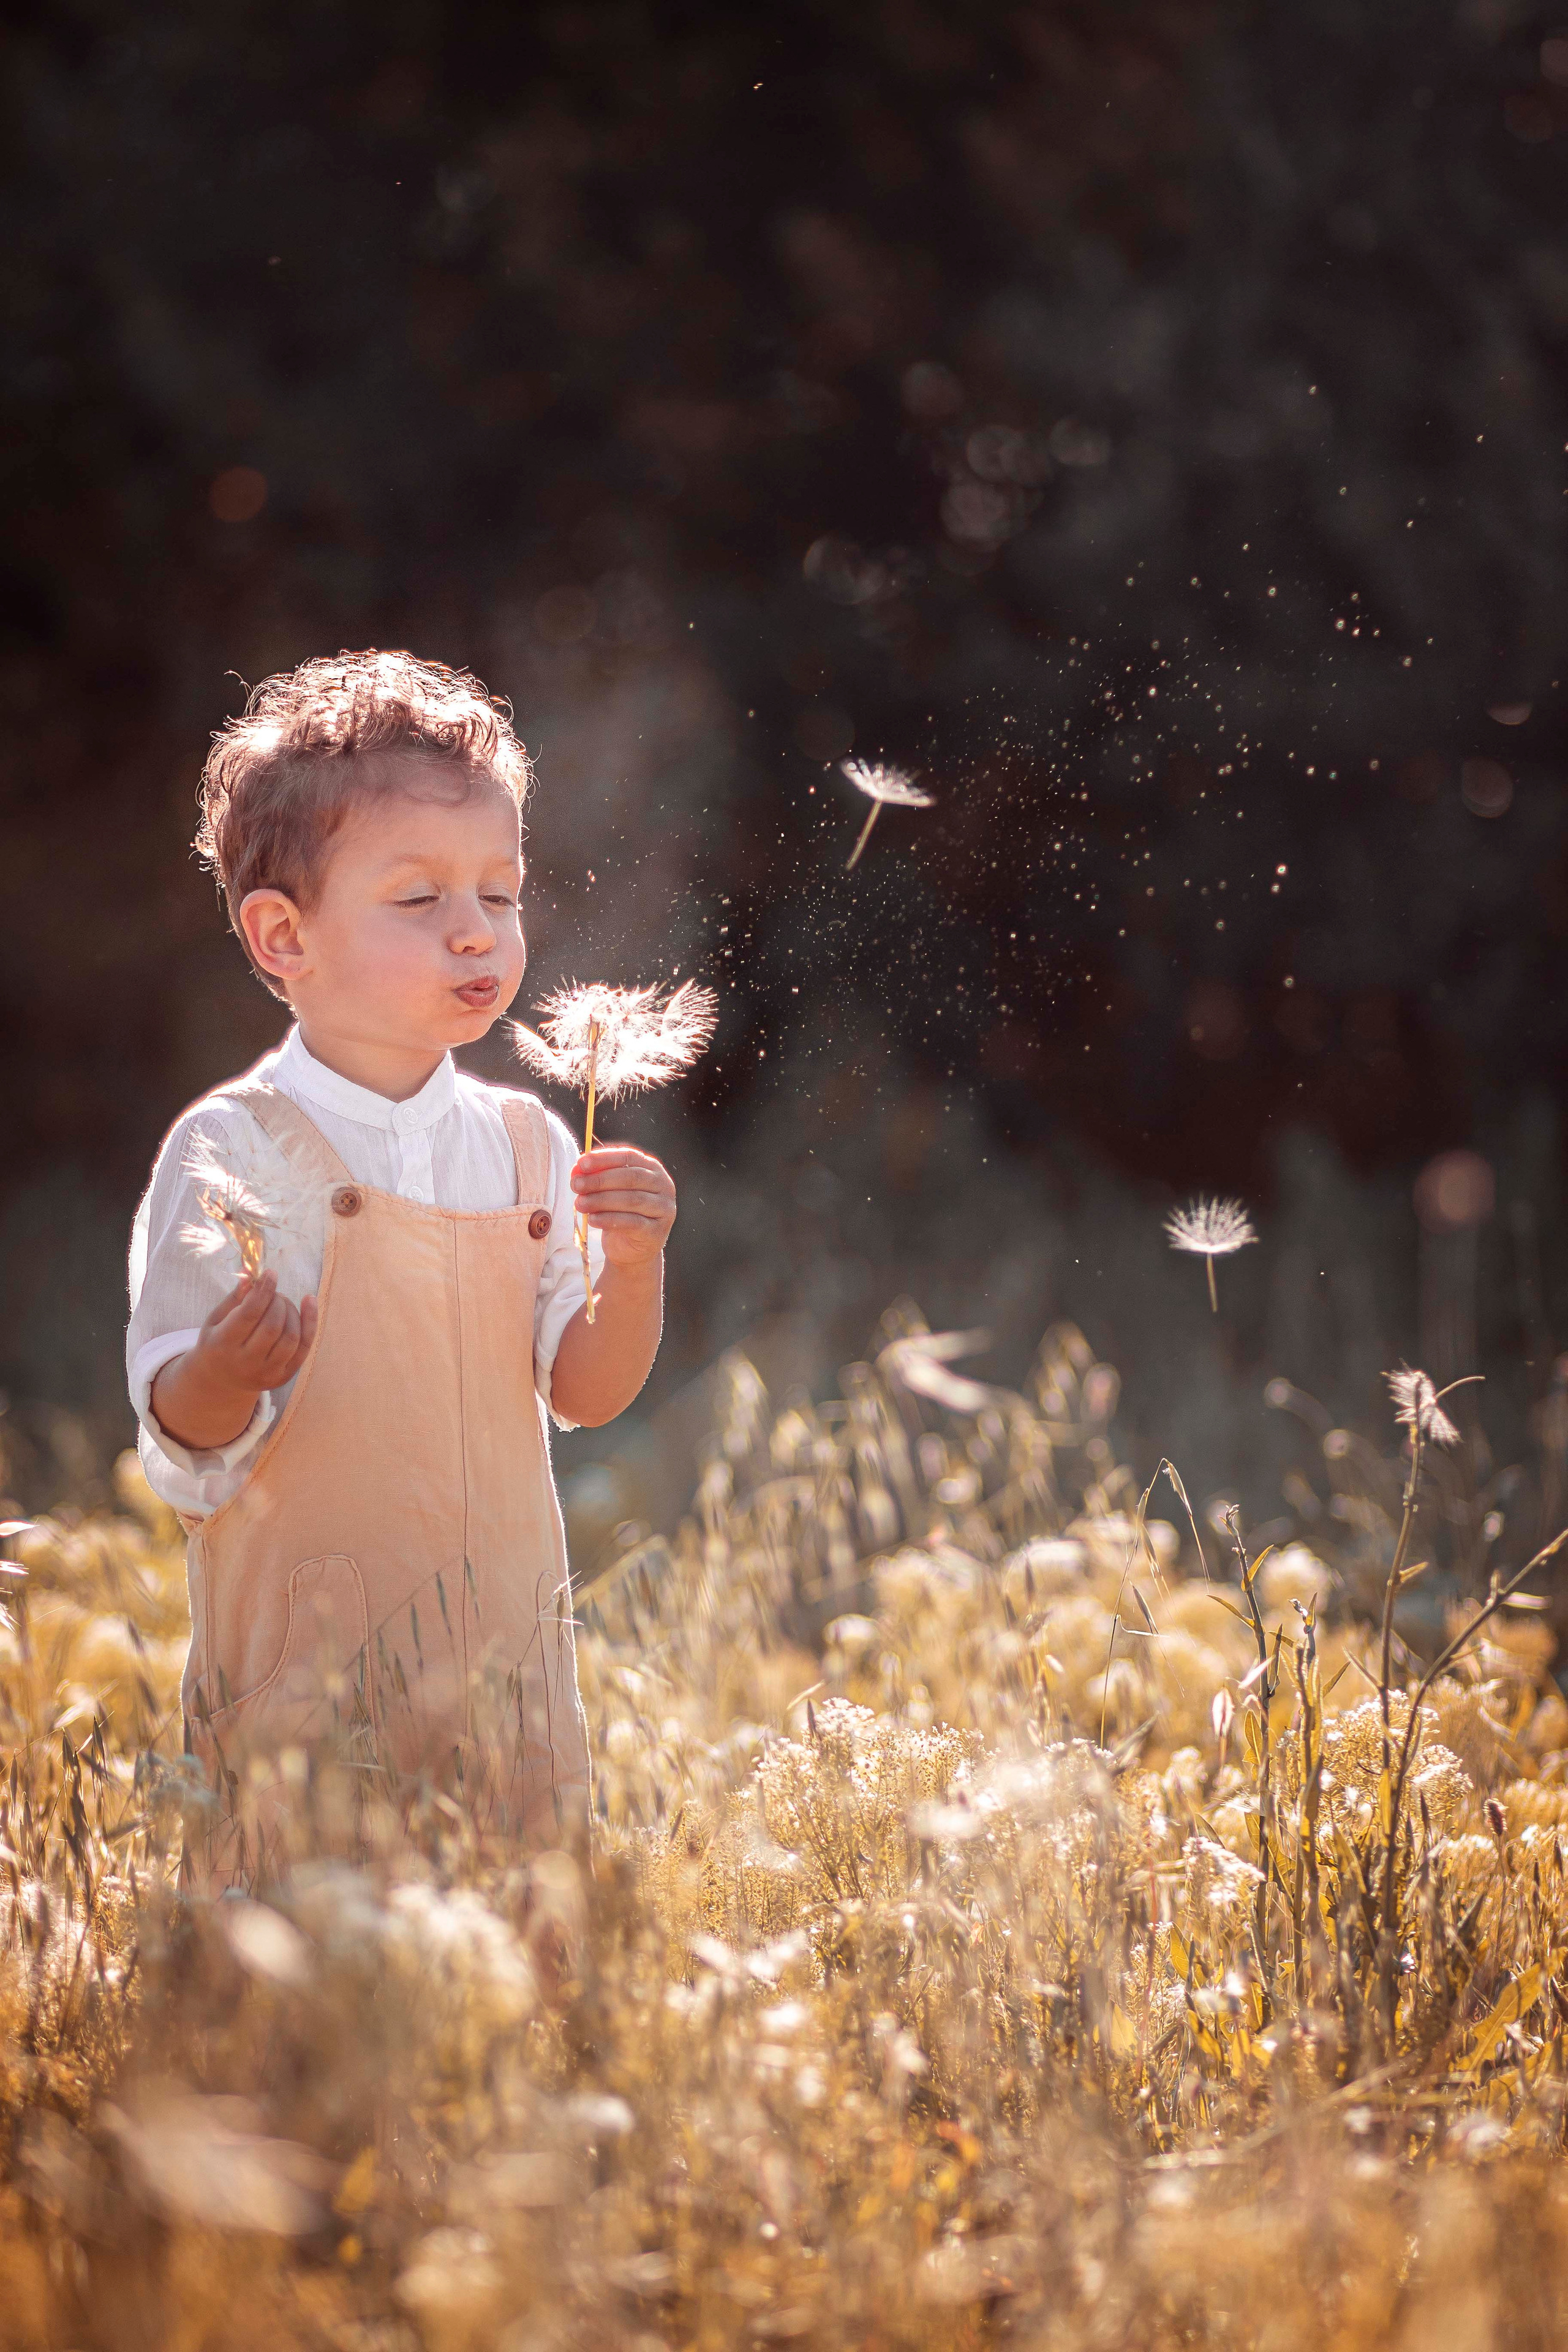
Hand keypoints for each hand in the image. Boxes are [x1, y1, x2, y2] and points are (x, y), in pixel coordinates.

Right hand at [150, 1271, 317, 1452]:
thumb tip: (251, 1270)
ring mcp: (266, 1374)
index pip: (249, 1315)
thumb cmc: (217, 1341)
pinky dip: (310, 1322)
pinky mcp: (283, 1377)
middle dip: (277, 1301)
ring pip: (291, 1337)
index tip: (271, 1273)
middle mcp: (245, 1363)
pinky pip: (304, 1347)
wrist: (220, 1381)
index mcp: (223, 1345)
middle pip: (272, 1326)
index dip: (263, 1291)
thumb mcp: (216, 1319)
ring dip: (292, 1311)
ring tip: (282, 1302)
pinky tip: (309, 1301)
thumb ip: (235, 1297)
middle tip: (274, 1293)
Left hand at [569, 1145, 675, 1272]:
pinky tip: (592, 1220)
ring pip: (631, 1200)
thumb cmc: (620, 1213)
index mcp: (652, 1169)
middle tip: (576, 1185)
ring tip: (579, 1204)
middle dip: (600, 1180)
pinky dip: (609, 1220)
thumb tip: (577, 1170)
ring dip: (601, 1201)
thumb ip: (597, 1178)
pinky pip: (632, 1223)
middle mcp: (663, 1186)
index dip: (604, 1158)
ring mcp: (663, 1209)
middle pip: (631, 1178)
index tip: (581, 1164)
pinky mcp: (656, 1231)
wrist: (632, 1248)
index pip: (629, 1156)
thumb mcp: (610, 1192)